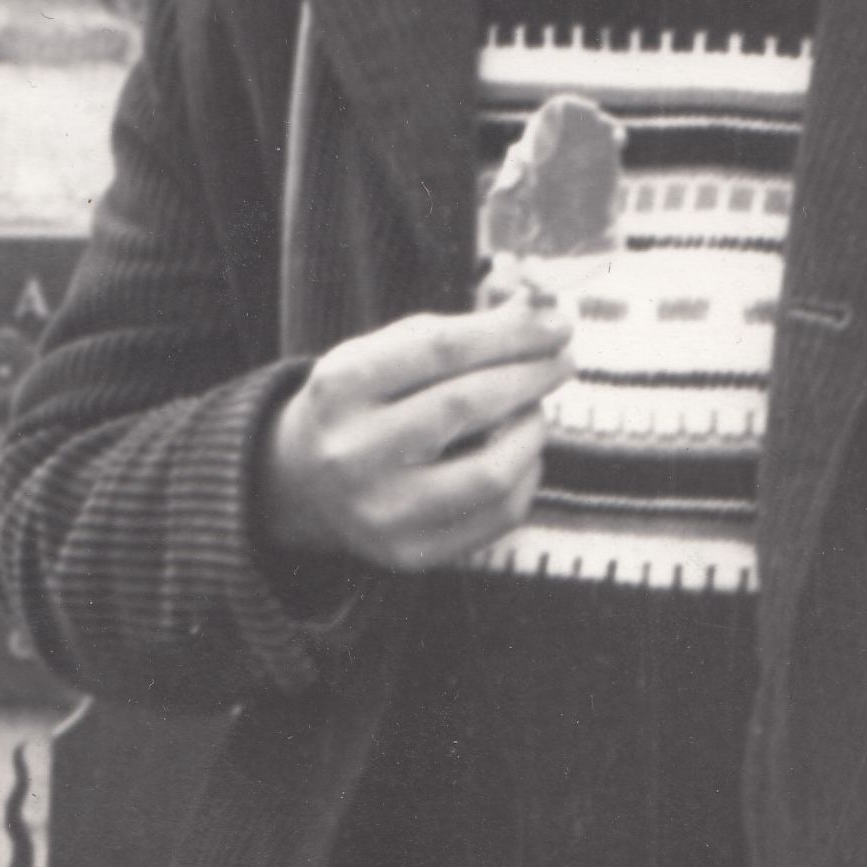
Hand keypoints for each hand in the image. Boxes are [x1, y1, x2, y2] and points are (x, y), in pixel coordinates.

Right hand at [256, 295, 572, 574]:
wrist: (304, 483)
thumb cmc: (363, 401)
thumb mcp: (384, 352)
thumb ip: (456, 332)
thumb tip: (541, 312)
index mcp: (342, 385)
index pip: (440, 349)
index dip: (508, 334)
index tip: (555, 323)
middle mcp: (354, 451)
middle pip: (465, 405)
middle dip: (529, 377)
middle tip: (562, 360)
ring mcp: (381, 510)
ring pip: (490, 472)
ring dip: (531, 431)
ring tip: (534, 410)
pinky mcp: (410, 554)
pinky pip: (496, 517)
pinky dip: (524, 477)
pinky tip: (519, 455)